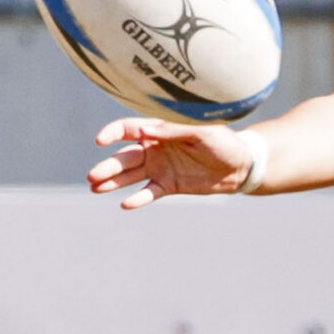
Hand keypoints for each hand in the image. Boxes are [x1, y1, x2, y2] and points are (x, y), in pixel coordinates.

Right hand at [87, 117, 253, 207]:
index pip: (129, 129)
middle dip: (108, 166)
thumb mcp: (201, 130)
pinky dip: (138, 198)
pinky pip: (149, 192)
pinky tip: (125, 204)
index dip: (113, 133)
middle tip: (93, 176)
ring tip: (95, 188)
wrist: (240, 164)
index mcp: (159, 129)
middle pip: (124, 156)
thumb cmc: (223, 140)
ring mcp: (159, 167)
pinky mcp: (169, 185)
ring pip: (130, 175)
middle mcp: (154, 148)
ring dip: (113, 182)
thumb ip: (174, 130)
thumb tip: (146, 130)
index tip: (100, 140)